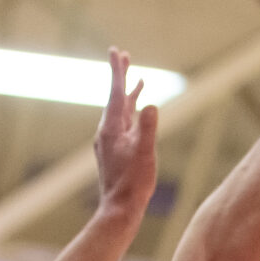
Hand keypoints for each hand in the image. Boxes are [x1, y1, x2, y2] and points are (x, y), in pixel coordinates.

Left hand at [93, 46, 159, 214]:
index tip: (116, 51)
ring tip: (136, 77)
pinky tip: (138, 111)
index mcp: (112, 128)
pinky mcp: (115, 149)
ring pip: (120, 110)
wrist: (120, 209)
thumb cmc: (134, 183)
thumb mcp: (145, 154)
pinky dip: (131, 111)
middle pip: (115, 97)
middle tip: (123, 55)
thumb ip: (148, 128)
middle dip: (121, 76)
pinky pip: (124, 123)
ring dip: (128, 93)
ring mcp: (110, 140)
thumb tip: (151, 104)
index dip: (118, 71)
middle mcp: (107, 131)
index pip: (116, 93)